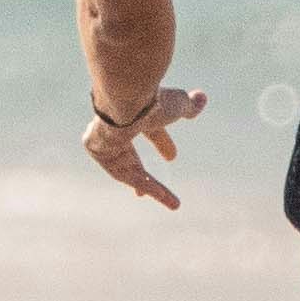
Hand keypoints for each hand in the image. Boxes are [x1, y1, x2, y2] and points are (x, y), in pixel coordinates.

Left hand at [81, 85, 205, 209]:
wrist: (125, 101)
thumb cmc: (151, 101)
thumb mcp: (177, 104)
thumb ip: (189, 105)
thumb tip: (202, 98)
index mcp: (133, 112)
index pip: (147, 128)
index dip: (161, 142)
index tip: (172, 157)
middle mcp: (115, 125)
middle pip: (130, 156)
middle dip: (143, 173)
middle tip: (152, 190)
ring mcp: (104, 139)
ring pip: (127, 169)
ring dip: (148, 186)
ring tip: (171, 202)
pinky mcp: (97, 149)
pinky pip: (121, 173)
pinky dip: (141, 184)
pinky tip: (156, 196)